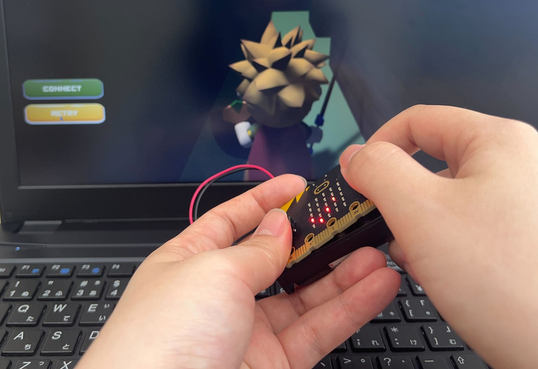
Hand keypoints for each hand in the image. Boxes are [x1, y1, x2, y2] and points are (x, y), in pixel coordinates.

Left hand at [77, 175, 398, 368]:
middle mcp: (218, 296)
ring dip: (342, 274)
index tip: (298, 185)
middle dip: (313, 240)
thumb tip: (279, 224)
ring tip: (376, 253)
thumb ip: (255, 250)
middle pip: (275, 259)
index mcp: (188, 262)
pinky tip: (374, 288)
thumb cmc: (161, 340)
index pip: (231, 221)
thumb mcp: (211, 273)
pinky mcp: (273, 365)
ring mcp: (247, 333)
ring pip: (304, 296)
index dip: (264, 201)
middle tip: (350, 222)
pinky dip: (347, 309)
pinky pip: (316, 330)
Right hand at [339, 105, 537, 368]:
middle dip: (406, 199)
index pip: (418, 121)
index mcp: (501, 143)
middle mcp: (530, 166)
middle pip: (440, 164)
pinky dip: (462, 249)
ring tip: (429, 266)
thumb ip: (378, 172)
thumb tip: (357, 155)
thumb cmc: (516, 287)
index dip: (378, 147)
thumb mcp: (420, 214)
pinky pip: (488, 231)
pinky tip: (459, 281)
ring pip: (463, 202)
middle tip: (394, 233)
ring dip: (431, 229)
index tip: (360, 179)